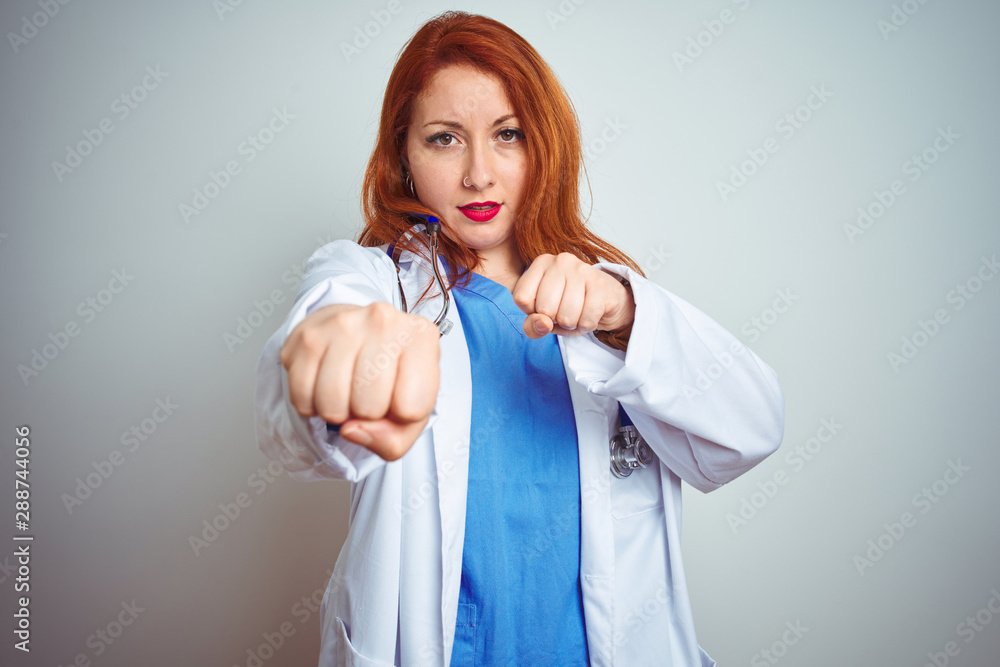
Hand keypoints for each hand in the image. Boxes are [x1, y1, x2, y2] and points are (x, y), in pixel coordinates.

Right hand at [280, 302, 440, 460]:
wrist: (363, 333)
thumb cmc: (392, 373)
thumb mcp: (412, 411)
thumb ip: (392, 439)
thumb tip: (351, 430)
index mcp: (421, 338)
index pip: (410, 408)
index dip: (401, 416)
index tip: (398, 396)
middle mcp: (384, 321)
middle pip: (369, 406)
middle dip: (366, 415)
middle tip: (368, 395)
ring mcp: (343, 324)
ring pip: (331, 402)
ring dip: (336, 412)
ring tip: (347, 391)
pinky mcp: (308, 334)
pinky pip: (301, 394)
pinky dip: (310, 404)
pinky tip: (324, 386)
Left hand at [511, 253, 634, 339]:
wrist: (607, 297)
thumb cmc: (568, 304)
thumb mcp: (543, 315)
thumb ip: (532, 324)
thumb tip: (543, 324)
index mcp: (540, 263)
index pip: (521, 298)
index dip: (531, 312)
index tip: (543, 306)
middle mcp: (560, 261)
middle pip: (544, 309)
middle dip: (554, 320)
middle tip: (563, 311)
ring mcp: (582, 269)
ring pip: (566, 317)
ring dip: (571, 324)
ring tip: (577, 313)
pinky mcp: (600, 284)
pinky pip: (586, 320)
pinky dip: (586, 325)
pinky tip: (589, 314)